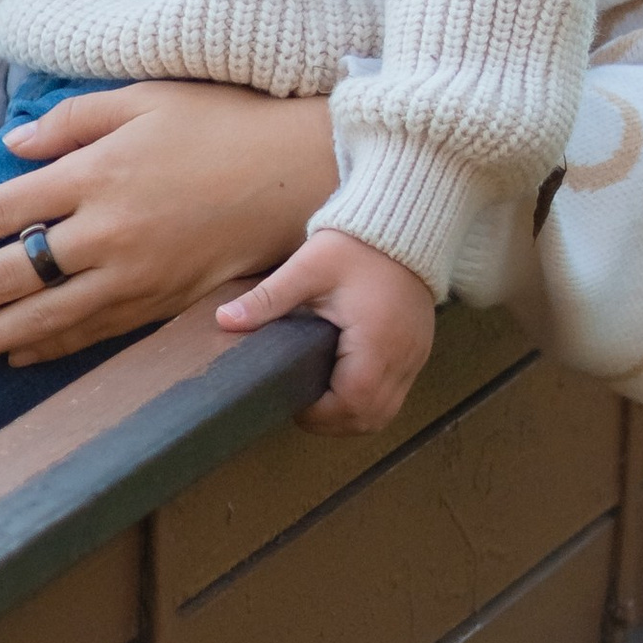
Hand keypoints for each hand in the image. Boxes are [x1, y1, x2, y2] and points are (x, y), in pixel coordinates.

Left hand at [0, 80, 338, 363]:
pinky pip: (94, 334)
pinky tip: (14, 357)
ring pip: (45, 319)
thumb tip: (13, 145)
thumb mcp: (142, 100)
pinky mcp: (162, 304)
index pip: (1, 212)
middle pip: (11, 277)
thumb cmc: (219, 125)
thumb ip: (72, 122)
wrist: (298, 176)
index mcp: (94, 175)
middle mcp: (106, 233)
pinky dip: (50, 349)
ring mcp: (135, 276)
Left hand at [217, 227, 436, 435]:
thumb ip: (268, 299)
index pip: (352, 403)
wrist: (400, 221)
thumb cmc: (354, 245)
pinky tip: (344, 379)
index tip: (292, 401)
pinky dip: (370, 398)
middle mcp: (402, 356)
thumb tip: (224, 319)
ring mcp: (415, 355)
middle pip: (371, 417)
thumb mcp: (307, 269)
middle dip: (334, 421)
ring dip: (353, 413)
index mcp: (376, 341)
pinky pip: (396, 393)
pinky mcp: (417, 350)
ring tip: (320, 396)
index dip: (320, 414)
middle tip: (300, 404)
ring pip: (386, 411)